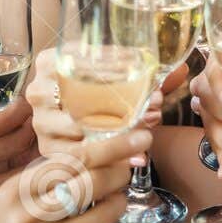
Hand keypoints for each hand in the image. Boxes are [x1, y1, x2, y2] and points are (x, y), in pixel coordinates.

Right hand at [0, 128, 151, 222]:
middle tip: (130, 166)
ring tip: (113, 200)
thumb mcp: (8, 198)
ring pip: (104, 215)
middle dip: (121, 170)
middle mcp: (30, 217)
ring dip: (116, 203)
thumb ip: (44, 177)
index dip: (111, 146)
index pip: (72, 159)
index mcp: (16, 191)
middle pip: (93, 182)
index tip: (137, 137)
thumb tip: (95, 151)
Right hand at [26, 47, 165, 165]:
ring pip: (82, 133)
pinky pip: (79, 158)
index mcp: (51, 63)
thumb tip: (182, 71)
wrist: (64, 110)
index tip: (148, 82)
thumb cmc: (92, 90)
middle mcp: (40, 91)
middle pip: (84, 102)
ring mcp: (41, 122)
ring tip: (146, 138)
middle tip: (154, 113)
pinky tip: (134, 159)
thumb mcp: (113, 77)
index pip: (83, 64)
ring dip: (119, 138)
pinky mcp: (48, 148)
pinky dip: (110, 159)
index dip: (117, 73)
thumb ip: (145, 73)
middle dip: (124, 110)